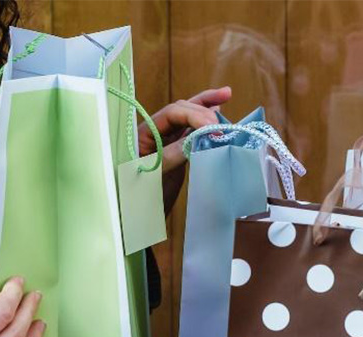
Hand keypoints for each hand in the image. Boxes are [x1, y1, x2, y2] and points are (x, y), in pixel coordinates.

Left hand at [138, 87, 232, 209]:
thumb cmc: (137, 196)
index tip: (212, 128)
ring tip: (226, 95)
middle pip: (182, 110)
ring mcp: (167, 141)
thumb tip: (196, 138)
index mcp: (145, 132)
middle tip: (221, 126)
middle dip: (203, 111)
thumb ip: (172, 155)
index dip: (195, 116)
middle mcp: (156, 132)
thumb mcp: (153, 174)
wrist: (136, 216)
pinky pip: (191, 130)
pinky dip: (204, 121)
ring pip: (188, 116)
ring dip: (206, 107)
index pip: (173, 113)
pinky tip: (217, 109)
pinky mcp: (177, 151)